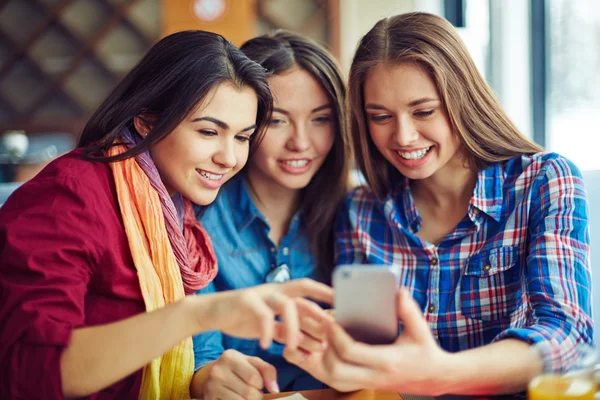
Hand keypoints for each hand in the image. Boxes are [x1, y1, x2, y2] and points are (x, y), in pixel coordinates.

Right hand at [198, 279, 333, 349]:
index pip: (308, 288)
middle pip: (301, 294)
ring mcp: (261, 294)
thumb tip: (317, 342)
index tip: (343, 303)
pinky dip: (266, 331)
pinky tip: (266, 345)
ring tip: (295, 345)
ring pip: (285, 304)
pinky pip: (262, 315)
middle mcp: (274, 290)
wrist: (213, 313)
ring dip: (294, 325)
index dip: (326, 292)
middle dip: (317, 310)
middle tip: (329, 327)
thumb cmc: (244, 318)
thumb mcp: (272, 327)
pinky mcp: (246, 300)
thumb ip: (290, 331)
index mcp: (282, 294)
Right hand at [202, 349, 277, 399]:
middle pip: (249, 393)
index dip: (260, 383)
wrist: (213, 375)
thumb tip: (275, 389)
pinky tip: (235, 398)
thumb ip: (268, 371)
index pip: (254, 378)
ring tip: (244, 395)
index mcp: (229, 357)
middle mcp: (217, 371)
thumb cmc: (239, 368)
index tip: (257, 382)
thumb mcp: (252, 363)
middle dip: (256, 395)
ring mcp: (211, 387)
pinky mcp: (209, 399)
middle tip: (252, 391)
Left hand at [284, 289, 450, 394]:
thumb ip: (408, 311)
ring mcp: (370, 384)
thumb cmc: (426, 352)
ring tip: (322, 341)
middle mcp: (375, 376)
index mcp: (387, 361)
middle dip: (325, 350)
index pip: (351, 352)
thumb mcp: (421, 330)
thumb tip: (399, 292)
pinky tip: (328, 353)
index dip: (336, 336)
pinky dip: (330, 370)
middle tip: (323, 331)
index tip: (330, 321)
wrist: (436, 378)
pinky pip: (340, 383)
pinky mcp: (367, 385)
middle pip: (336, 371)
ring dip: (324, 362)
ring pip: (335, 381)